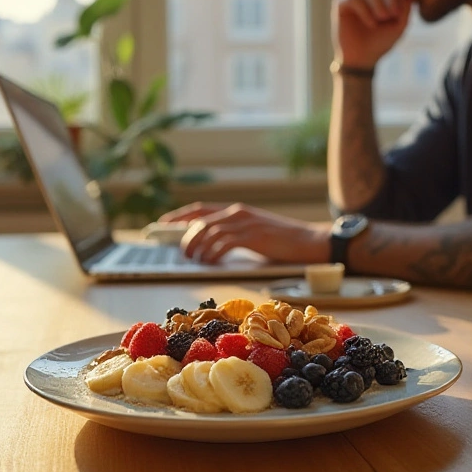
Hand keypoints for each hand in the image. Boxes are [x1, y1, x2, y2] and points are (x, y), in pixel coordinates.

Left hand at [158, 202, 331, 264]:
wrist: (309, 241)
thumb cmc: (282, 242)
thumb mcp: (253, 234)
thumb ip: (233, 236)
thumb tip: (209, 249)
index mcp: (236, 211)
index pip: (199, 209)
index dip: (178, 217)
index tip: (162, 225)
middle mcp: (237, 212)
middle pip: (200, 221)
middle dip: (185, 237)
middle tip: (182, 253)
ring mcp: (245, 223)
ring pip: (209, 231)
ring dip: (197, 247)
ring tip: (195, 259)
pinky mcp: (253, 235)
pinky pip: (224, 242)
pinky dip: (213, 253)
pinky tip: (211, 262)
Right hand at [332, 0, 413, 67]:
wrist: (363, 58)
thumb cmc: (381, 41)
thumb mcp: (399, 25)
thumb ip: (406, 7)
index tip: (398, 12)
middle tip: (392, 15)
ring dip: (378, 4)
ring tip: (381, 20)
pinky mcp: (341, 3)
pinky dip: (365, 11)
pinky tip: (371, 24)